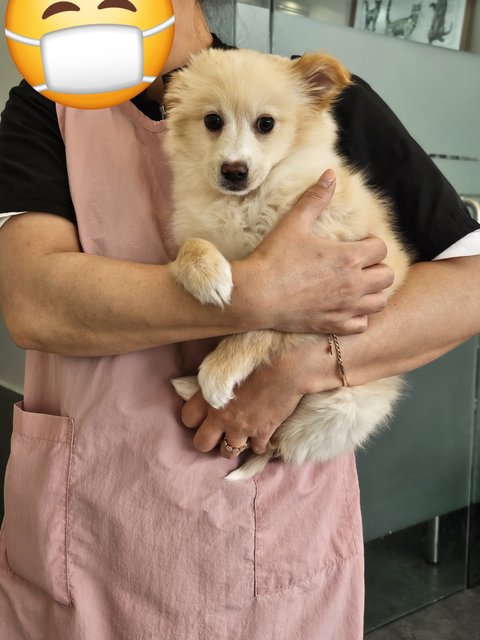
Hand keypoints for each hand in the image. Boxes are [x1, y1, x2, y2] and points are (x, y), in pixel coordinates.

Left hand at [180, 337, 338, 457]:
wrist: (288, 364)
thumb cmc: (257, 352)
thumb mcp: (224, 357)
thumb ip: (212, 375)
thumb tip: (208, 379)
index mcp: (208, 396)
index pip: (187, 419)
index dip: (194, 418)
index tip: (204, 414)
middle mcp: (221, 416)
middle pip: (202, 444)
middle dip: (209, 439)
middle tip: (219, 430)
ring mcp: (242, 428)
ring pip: (227, 452)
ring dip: (233, 444)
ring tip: (240, 434)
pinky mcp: (263, 433)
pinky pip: (256, 450)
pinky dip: (259, 444)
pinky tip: (261, 434)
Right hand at [235, 169, 393, 335]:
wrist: (256, 295)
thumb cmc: (274, 258)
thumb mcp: (294, 223)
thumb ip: (315, 198)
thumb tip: (330, 174)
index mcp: (349, 257)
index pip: (381, 248)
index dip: (371, 244)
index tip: (357, 244)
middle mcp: (354, 284)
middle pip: (386, 276)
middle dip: (376, 268)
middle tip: (359, 265)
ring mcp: (345, 307)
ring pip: (379, 302)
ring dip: (372, 293)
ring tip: (356, 286)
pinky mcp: (334, 325)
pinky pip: (362, 324)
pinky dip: (358, 316)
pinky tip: (344, 307)